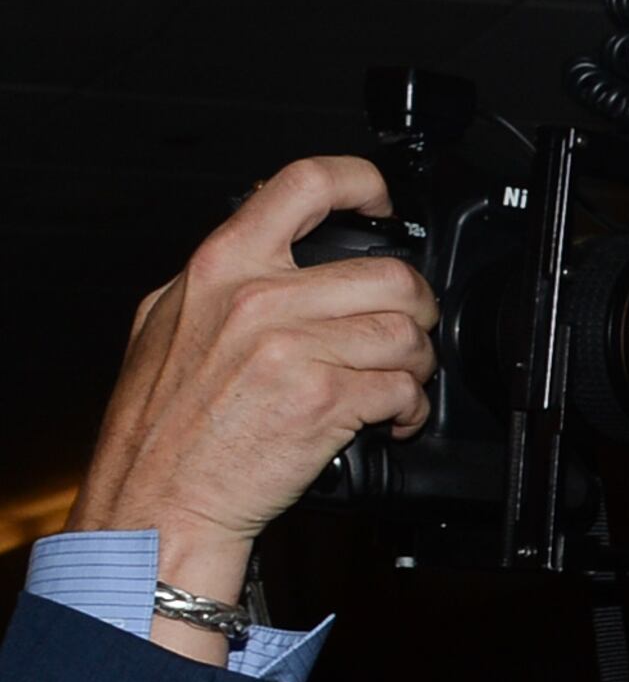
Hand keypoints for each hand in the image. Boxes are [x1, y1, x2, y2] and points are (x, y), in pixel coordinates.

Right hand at [68, 158, 436, 656]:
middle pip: (390, 274)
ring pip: (407, 332)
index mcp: (222, 265)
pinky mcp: (325, 399)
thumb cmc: (162, 423)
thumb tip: (272, 249)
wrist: (159, 497)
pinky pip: (404, 388)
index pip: (305, 184)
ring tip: (396, 381)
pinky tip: (390, 420)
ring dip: (417, 363)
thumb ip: (221, 279)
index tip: (384, 205)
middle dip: (415, 308)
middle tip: (405, 330)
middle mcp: (260, 298)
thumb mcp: (167, 321)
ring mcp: (294, 347)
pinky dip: (410, 409)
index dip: (363, 184)